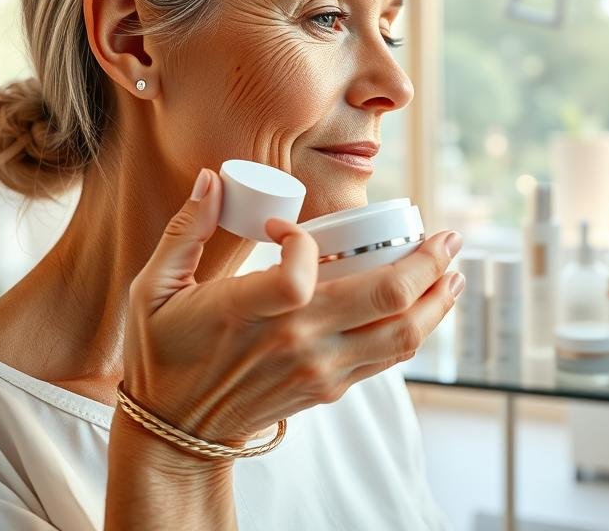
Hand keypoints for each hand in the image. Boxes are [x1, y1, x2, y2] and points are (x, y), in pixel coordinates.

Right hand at [121, 167, 464, 446]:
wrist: (178, 429)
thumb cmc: (163, 354)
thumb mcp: (152, 290)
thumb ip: (184, 231)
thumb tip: (213, 179)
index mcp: (246, 313)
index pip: (299, 272)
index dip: (300, 238)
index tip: (285, 229)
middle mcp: (295, 343)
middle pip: (384, 298)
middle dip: (428, 262)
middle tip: (449, 236)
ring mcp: (320, 369)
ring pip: (400, 333)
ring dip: (438, 299)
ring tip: (456, 270)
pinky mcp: (331, 387)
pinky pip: (389, 357)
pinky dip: (418, 329)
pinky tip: (431, 305)